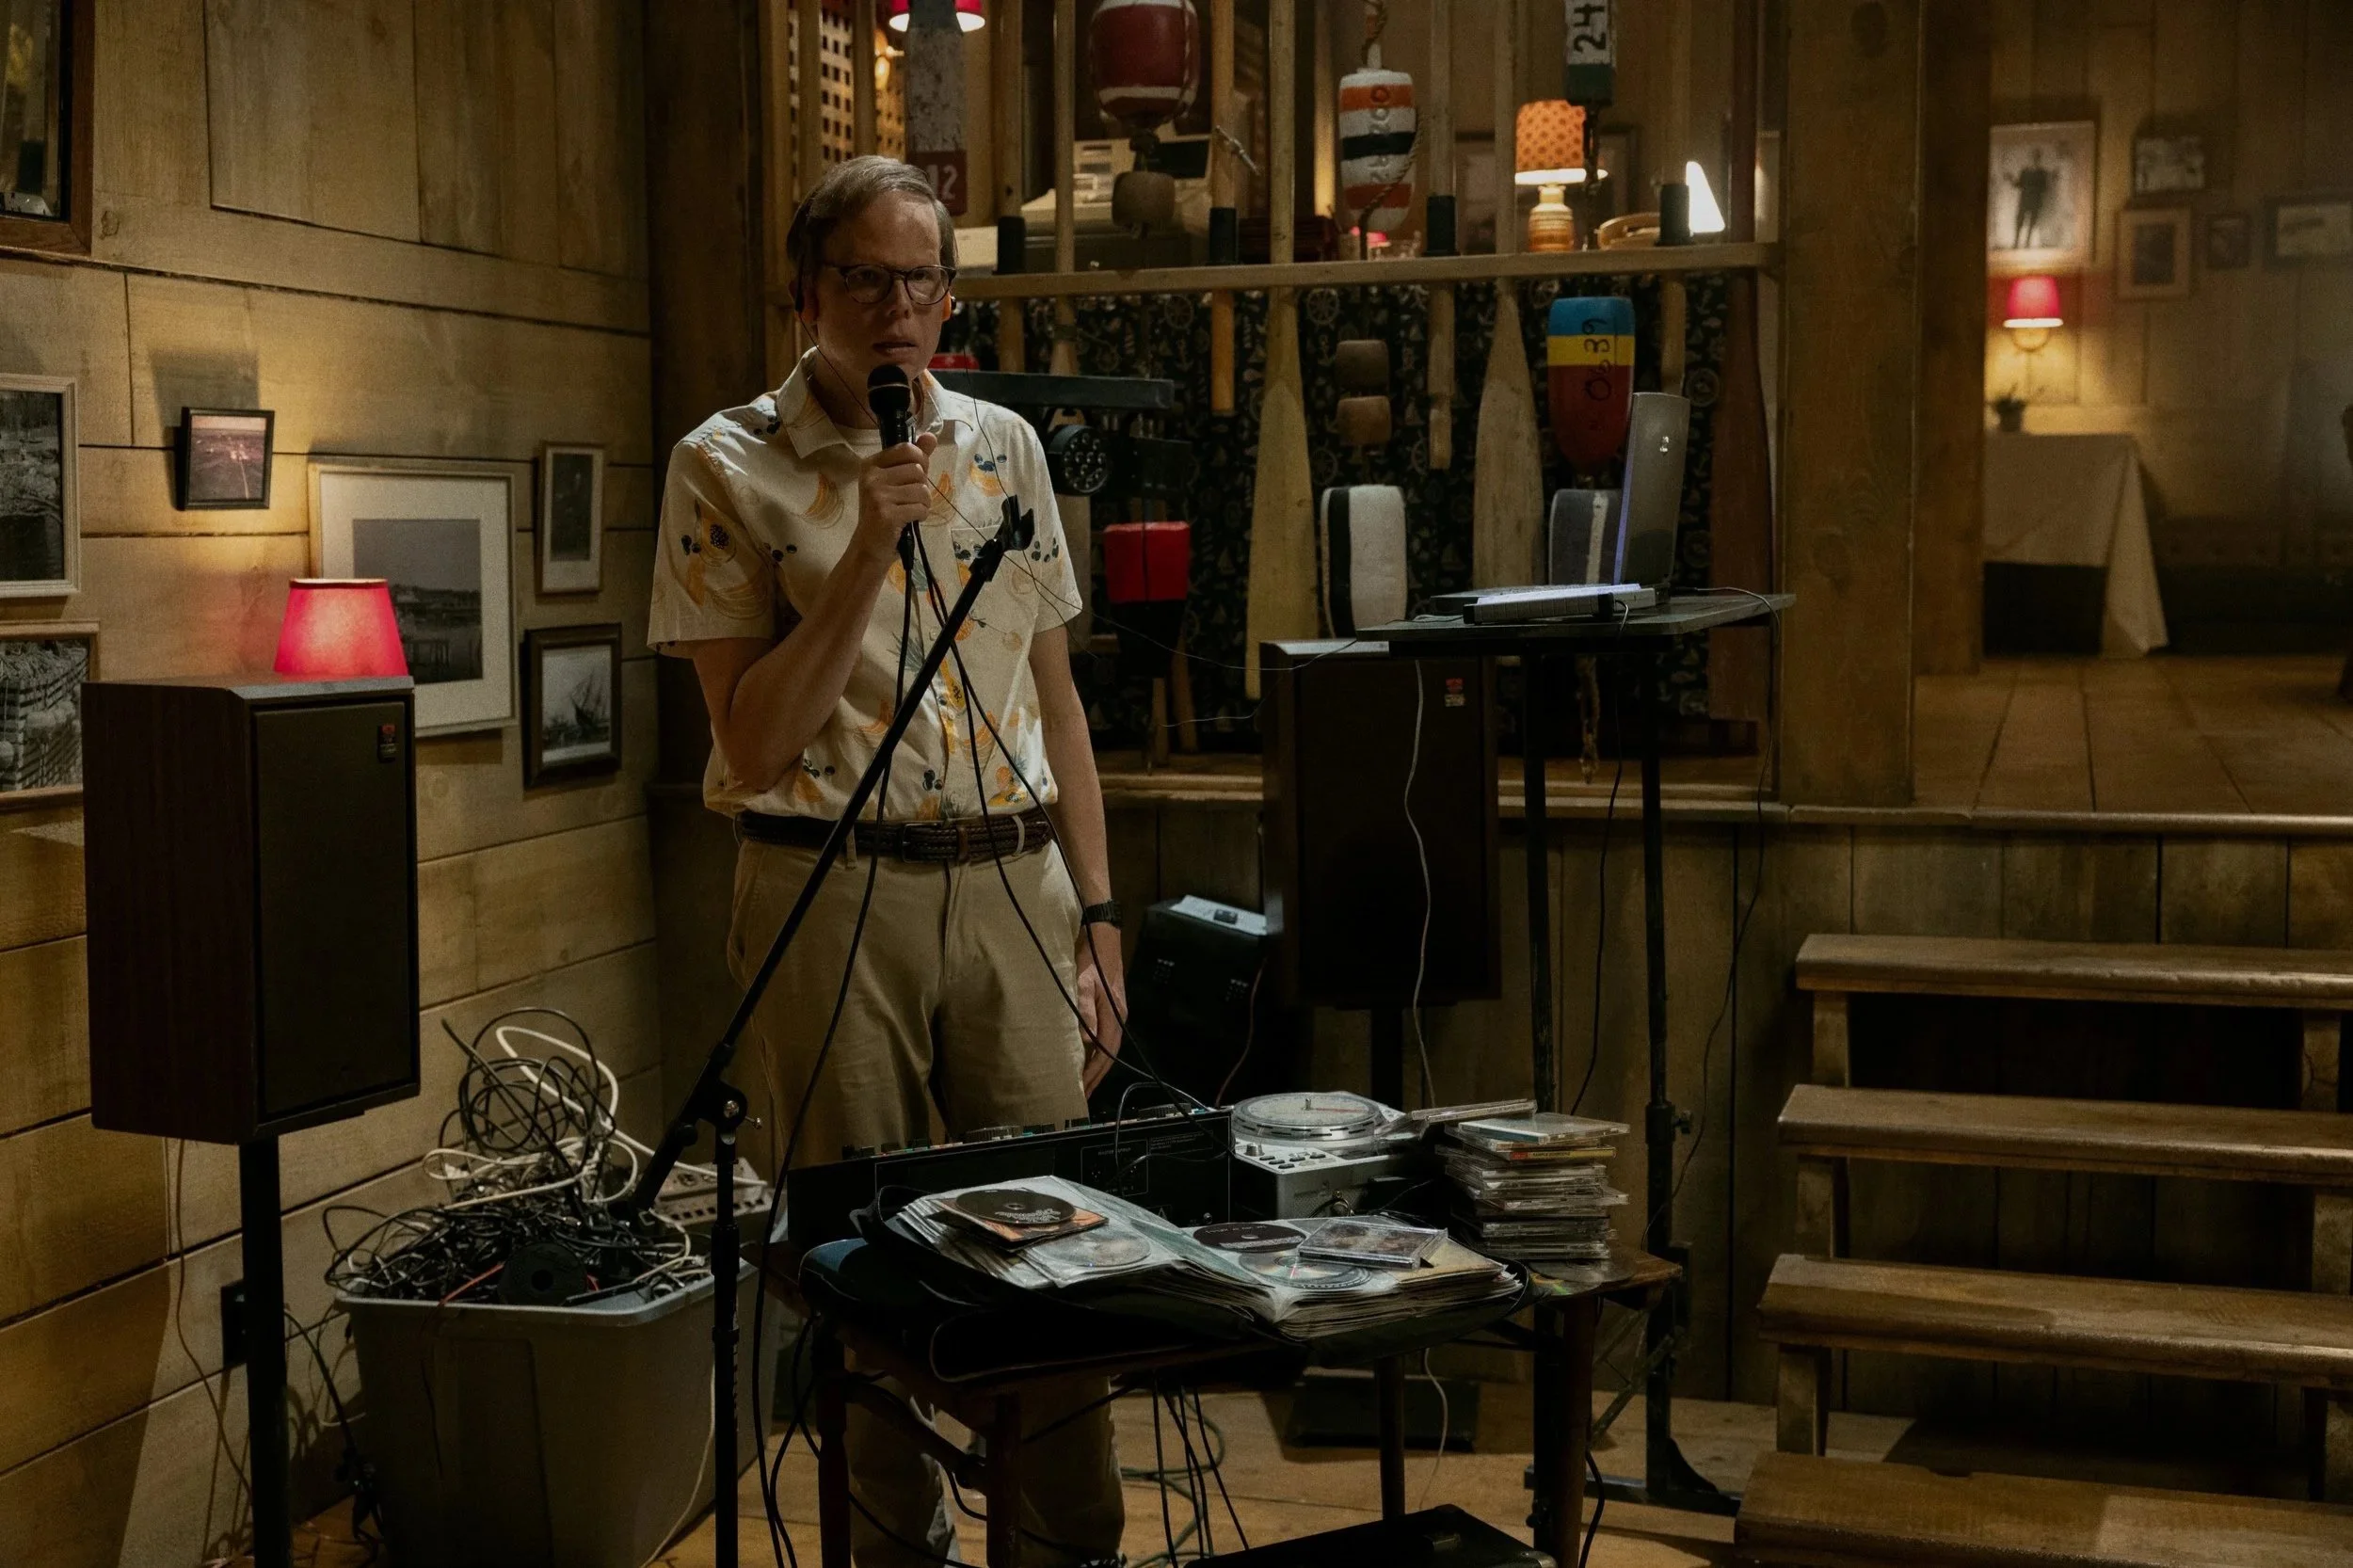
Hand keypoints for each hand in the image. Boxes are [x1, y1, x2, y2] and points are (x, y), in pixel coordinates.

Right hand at [855, 431, 937, 562]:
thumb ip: (913, 459)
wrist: (869, 546)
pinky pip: (920, 508)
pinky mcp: (887, 513)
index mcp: (871, 464)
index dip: (920, 461)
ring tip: (908, 511)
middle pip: (917, 470)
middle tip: (908, 499)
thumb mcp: (896, 482)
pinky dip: (920, 516)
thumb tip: (931, 436)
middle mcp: (871, 476)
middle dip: (921, 486)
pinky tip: (908, 520)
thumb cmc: (884, 512)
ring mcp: (877, 495)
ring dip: (922, 503)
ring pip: (922, 490)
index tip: (914, 477)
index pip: (907, 449)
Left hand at [1075, 922, 1126, 1094]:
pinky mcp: (1110, 1008)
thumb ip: (1084, 1009)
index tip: (1081, 1088)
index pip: (1105, 1052)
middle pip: (1109, 1055)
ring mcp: (1116, 1013)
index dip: (1093, 1072)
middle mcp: (1118, 1017)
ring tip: (1083, 1083)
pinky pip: (1104, 1037)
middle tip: (1082, 1095)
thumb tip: (1085, 1039)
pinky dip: (1096, 1052)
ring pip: (1107, 1048)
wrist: (1102, 937)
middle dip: (1096, 1076)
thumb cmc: (1090, 958)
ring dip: (1096, 1066)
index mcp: (1114, 1014)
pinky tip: (1086, 1058)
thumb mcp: (1083, 981)